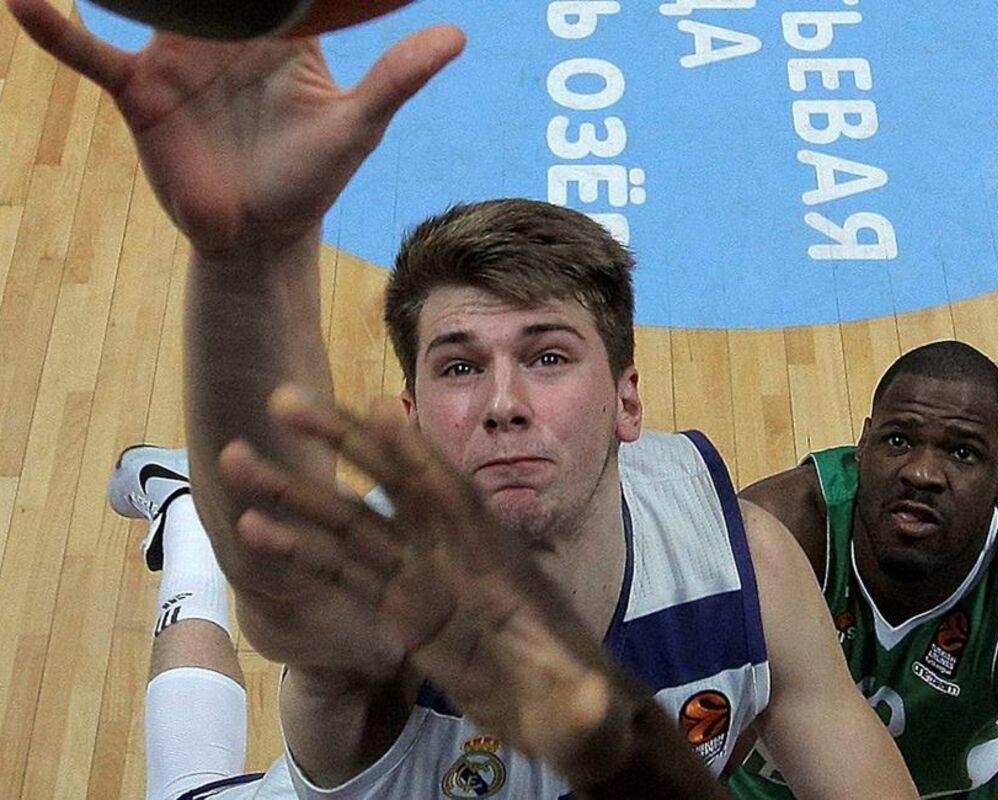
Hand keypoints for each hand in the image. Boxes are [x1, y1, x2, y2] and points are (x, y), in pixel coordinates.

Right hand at [6, 0, 462, 257]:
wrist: (260, 235)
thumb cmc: (312, 178)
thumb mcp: (356, 124)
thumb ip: (395, 77)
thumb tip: (456, 34)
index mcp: (275, 30)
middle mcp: (220, 31)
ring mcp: (173, 55)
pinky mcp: (137, 90)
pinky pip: (88, 54)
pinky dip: (55, 28)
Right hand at [218, 386, 624, 772]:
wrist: (561, 710)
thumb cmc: (578, 704)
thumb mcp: (580, 711)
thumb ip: (580, 710)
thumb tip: (591, 709)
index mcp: (496, 565)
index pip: (454, 500)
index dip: (419, 457)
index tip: (379, 409)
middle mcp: (453, 555)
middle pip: (391, 486)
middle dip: (342, 442)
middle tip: (283, 402)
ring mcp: (423, 577)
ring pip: (351, 524)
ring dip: (297, 493)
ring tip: (238, 460)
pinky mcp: (404, 607)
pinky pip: (345, 573)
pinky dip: (301, 552)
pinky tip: (259, 530)